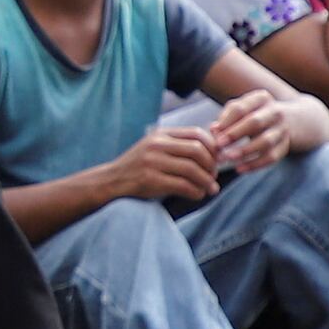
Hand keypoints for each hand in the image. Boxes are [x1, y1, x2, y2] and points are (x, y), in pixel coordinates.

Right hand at [107, 122, 229, 206]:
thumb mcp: (155, 147)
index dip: (212, 147)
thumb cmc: (138, 167)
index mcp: (161, 134)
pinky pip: (182, 185)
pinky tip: (197, 195)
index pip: (196, 133)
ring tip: (210, 189)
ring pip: (192, 169)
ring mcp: (153, 162)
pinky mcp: (150, 180)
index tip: (217, 159)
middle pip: (197, 150)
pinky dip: (196, 191)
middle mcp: (157, 145)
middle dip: (212, 165)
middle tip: (214, 177)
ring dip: (206, 181)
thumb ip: (177, 145)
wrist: (111, 181)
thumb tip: (212, 149)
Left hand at [210, 86, 323, 167]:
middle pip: (255, 122)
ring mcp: (283, 130)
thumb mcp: (244, 108)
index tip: (214, 133)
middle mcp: (275, 112)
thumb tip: (213, 130)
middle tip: (219, 145)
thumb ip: (227, 117)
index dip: (227, 121)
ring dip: (245, 151)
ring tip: (228, 158)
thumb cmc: (257, 113)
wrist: (292, 121)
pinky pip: (271, 158)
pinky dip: (255, 165)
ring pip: (265, 142)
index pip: (242, 108)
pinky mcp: (286, 146)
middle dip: (236, 134)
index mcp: (261, 98)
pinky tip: (240, 169)